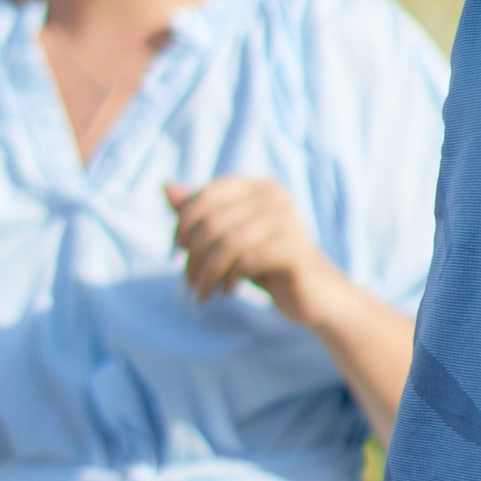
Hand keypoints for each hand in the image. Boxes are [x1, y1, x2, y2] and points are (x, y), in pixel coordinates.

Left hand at [166, 173, 337, 326]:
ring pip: (227, 243)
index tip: (175, 250)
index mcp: (257, 185)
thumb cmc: (266, 263)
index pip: (208, 194)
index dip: (184, 222)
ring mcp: (287, 221)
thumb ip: (201, 214)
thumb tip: (165, 187)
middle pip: (214, 221)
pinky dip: (229, 278)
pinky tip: (228, 290)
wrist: (314, 294)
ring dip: (207, 272)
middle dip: (193, 255)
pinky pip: (247, 260)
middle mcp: (274, 196)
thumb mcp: (230, 238)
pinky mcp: (294, 250)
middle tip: (189, 282)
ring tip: (202, 292)